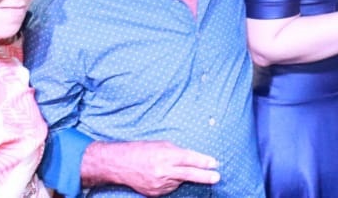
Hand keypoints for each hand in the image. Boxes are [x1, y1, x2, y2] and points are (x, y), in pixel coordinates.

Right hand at [86, 140, 219, 195]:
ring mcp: (159, 184)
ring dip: (181, 176)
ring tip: (168, 168)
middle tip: (217, 177)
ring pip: (180, 181)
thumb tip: (195, 159)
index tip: (214, 163)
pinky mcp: (155, 193)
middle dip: (204, 176)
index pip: (189, 159)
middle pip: (189, 174)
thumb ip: (179, 153)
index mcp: (166, 155)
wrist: (121, 165)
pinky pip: (170, 188)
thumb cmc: (143, 150)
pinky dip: (171, 182)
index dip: (203, 162)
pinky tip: (163, 176)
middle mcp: (163, 171)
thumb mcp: (163, 145)